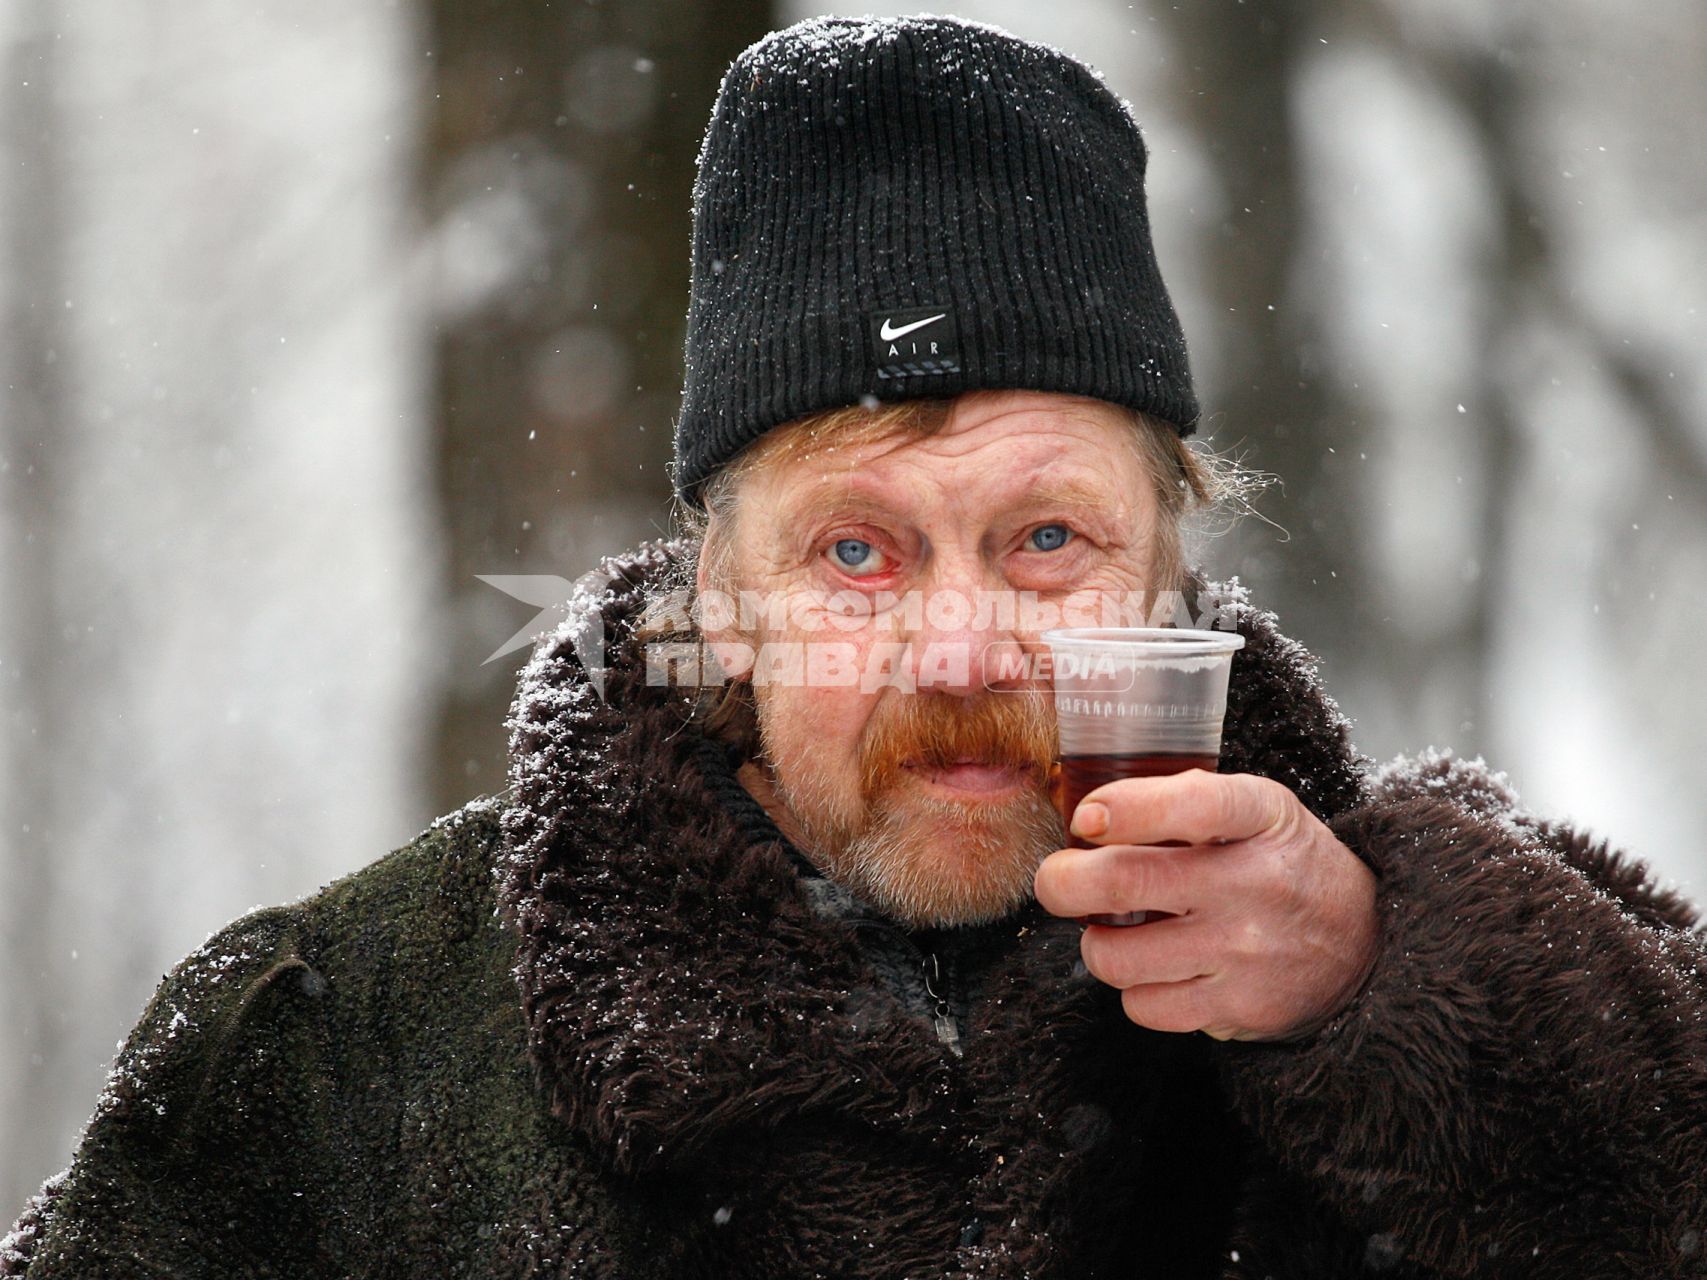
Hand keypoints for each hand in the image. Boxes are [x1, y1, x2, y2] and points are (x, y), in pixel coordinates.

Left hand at [1033, 770, 1378, 1041]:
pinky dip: (1134, 989)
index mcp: (1260, 816)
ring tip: (1113, 930)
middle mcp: (1255, 882)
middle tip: (1057, 882)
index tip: (1086, 820)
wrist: (1364, 943)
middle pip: (1124, 883)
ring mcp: (1246, 951)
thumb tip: (1088, 822)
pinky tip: (1156, 968)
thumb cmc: (1282, 863)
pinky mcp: (1239, 1007)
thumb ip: (1182, 801)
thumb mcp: (1255, 809)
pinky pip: (1143, 1006)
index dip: (1125, 809)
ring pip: (1116, 956)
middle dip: (1062, 883)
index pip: (1190, 805)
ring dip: (1096, 943)